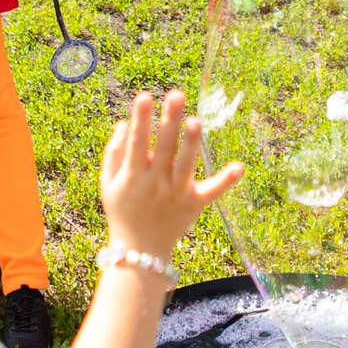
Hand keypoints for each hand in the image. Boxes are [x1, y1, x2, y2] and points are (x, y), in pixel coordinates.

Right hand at [99, 91, 244, 263]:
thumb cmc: (122, 210)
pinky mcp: (193, 205)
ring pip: (185, 166)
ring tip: (196, 121)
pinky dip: (224, 182)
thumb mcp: (108, 183)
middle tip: (176, 95)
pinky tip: (239, 166)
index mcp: (133, 174)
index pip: (137, 142)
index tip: (144, 96)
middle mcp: (155, 183)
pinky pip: (211, 193)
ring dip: (191, 145)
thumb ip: (114, 152)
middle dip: (169, 121)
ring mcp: (175, 194)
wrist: (138, 253)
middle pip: (164, 148)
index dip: (141, 119)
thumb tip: (124, 122)